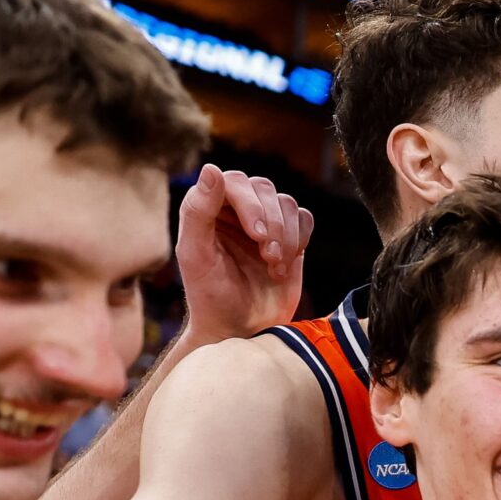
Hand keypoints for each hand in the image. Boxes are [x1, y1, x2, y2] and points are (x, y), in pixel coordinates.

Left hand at [175, 165, 313, 341]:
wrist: (241, 331)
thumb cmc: (211, 297)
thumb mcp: (195, 255)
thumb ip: (197, 211)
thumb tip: (212, 168)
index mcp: (209, 208)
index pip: (233, 181)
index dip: (249, 203)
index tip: (257, 235)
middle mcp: (237, 210)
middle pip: (264, 188)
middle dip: (271, 223)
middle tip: (267, 256)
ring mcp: (266, 223)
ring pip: (287, 203)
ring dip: (286, 236)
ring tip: (274, 266)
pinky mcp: (290, 238)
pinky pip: (305, 219)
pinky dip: (299, 241)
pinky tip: (284, 267)